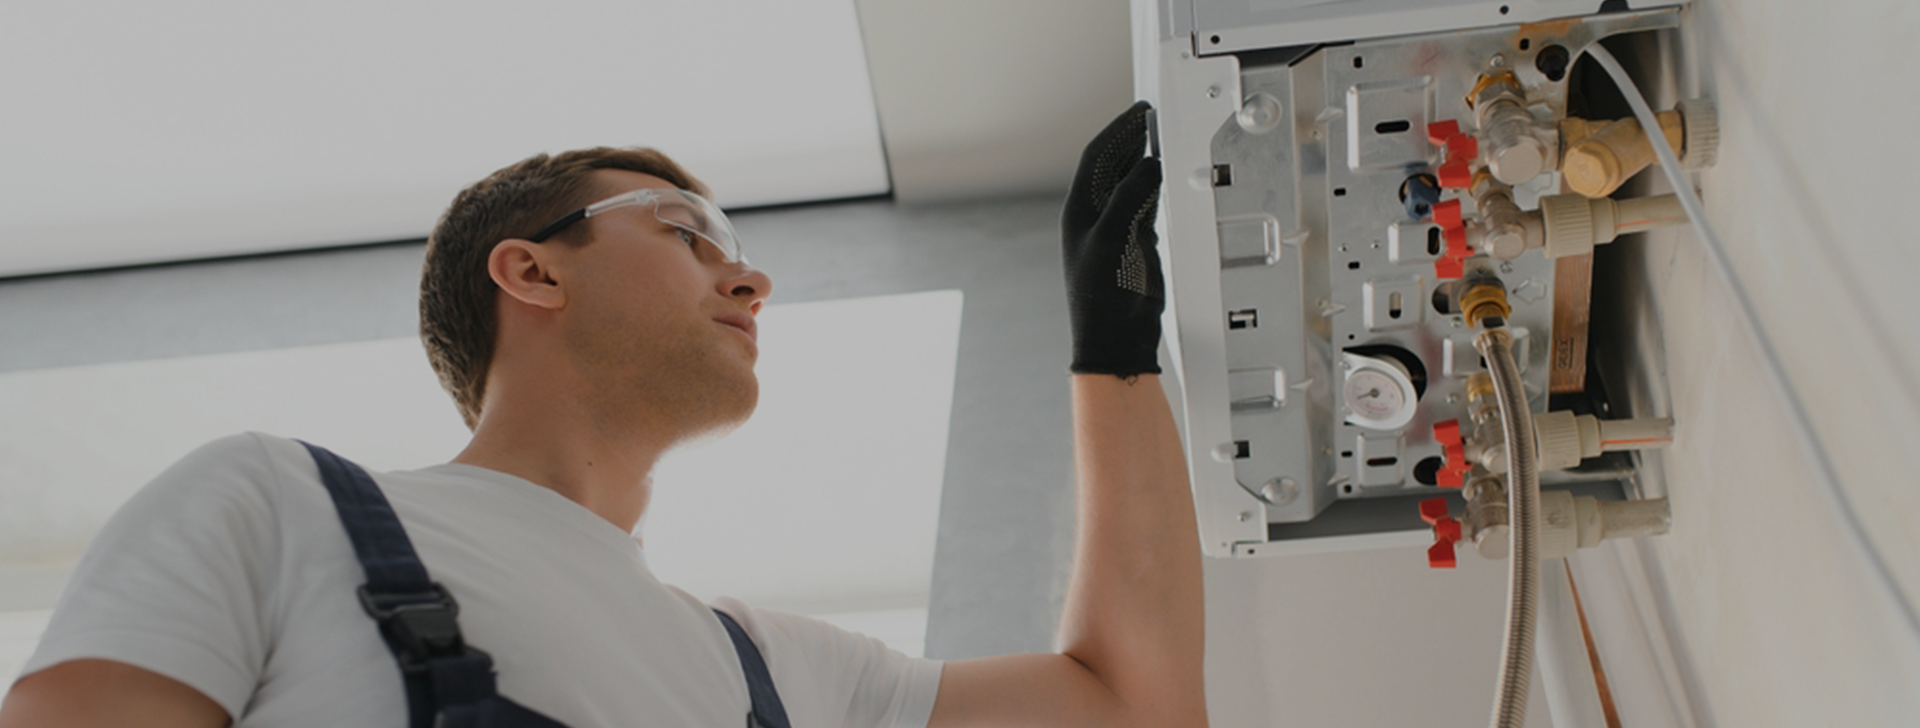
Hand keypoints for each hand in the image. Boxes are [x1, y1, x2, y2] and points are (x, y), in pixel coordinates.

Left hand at [1061, 101, 1164, 376]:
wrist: (1117, 337)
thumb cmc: (1103, 297)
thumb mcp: (1113, 238)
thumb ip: (1131, 197)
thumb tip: (1150, 164)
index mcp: (1080, 210)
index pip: (1098, 157)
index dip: (1117, 130)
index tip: (1138, 112)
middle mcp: (1096, 215)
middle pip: (1114, 164)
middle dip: (1132, 138)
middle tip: (1153, 116)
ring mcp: (1117, 227)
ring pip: (1132, 181)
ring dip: (1145, 157)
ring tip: (1163, 134)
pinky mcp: (1137, 241)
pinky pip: (1148, 202)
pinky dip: (1158, 184)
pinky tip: (1168, 172)